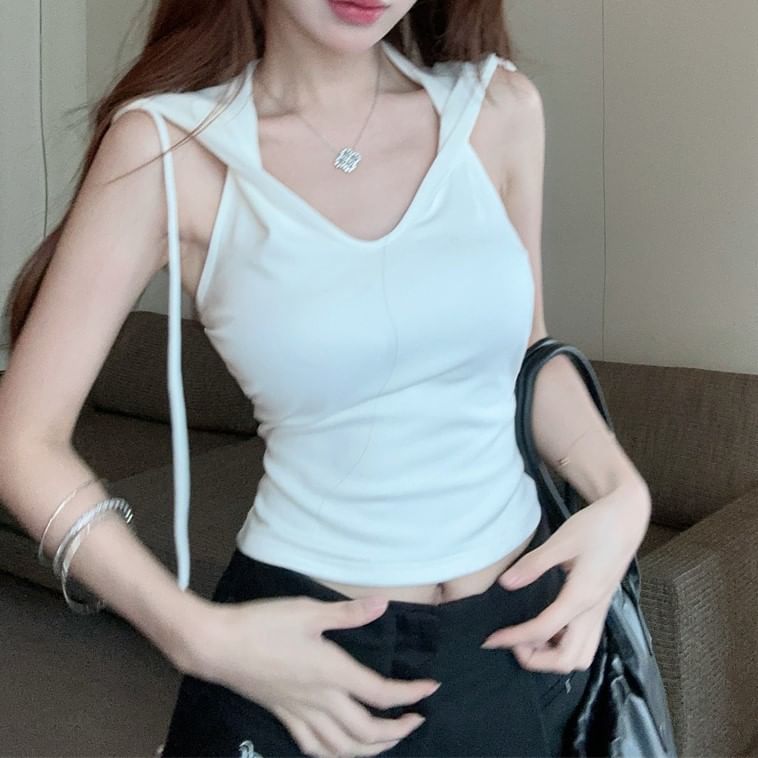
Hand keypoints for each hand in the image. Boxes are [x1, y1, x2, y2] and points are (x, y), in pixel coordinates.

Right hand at [191, 594, 440, 756]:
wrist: (219, 646)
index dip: (410, 695)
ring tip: (390, 741)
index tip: (431, 688)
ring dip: (372, 750)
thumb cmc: (264, 623)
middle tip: (417, 720)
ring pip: (343, 748)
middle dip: (398, 731)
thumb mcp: (308, 611)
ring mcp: (301, 713)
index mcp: (332, 672)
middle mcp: (321, 700)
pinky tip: (343, 752)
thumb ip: (349, 613)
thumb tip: (384, 603)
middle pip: (367, 731)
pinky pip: (315, 748)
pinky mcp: (283, 717)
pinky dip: (336, 755)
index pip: (381, 693)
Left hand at [480, 480, 650, 673]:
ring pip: (580, 657)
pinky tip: (547, 630)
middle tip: (512, 641)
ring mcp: (599, 612)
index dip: (514, 639)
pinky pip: (585, 643)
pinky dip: (564, 647)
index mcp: (581, 596)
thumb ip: (534, 565)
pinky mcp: (600, 608)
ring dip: (552, 657)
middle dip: (537, 660)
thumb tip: (506, 584)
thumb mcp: (562, 541)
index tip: (491, 639)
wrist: (626, 519)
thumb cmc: (597, 526)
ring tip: (528, 638)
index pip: (543, 630)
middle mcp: (593, 612)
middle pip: (567, 660)